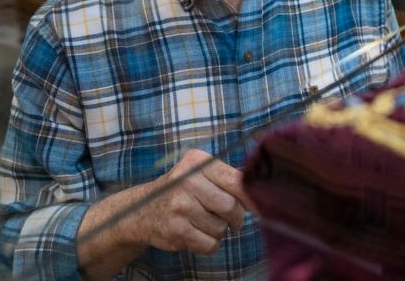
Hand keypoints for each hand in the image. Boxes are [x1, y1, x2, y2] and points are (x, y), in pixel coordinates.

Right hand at [139, 149, 253, 254]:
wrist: (141, 210)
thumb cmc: (182, 190)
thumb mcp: (201, 173)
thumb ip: (229, 179)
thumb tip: (262, 194)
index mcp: (197, 161)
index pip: (235, 180)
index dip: (251, 197)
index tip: (257, 206)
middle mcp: (186, 180)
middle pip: (230, 206)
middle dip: (236, 217)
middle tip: (232, 220)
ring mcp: (179, 205)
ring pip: (220, 228)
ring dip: (220, 231)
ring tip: (206, 223)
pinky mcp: (174, 229)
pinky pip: (209, 244)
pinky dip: (210, 244)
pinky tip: (198, 234)